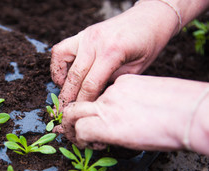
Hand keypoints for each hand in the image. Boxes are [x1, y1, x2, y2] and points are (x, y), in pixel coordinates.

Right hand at [50, 2, 178, 104]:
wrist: (150, 18)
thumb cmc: (147, 45)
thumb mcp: (136, 70)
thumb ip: (114, 84)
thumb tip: (95, 101)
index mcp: (112, 52)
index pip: (90, 85)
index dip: (84, 102)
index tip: (81, 114)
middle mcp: (95, 41)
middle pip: (74, 76)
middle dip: (69, 98)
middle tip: (66, 113)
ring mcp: (86, 35)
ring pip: (61, 61)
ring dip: (61, 80)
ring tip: (65, 93)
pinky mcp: (82, 34)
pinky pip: (60, 50)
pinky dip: (58, 65)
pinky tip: (66, 76)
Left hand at [57, 74, 208, 150]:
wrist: (189, 113)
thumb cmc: (180, 109)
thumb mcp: (152, 99)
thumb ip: (133, 104)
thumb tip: (127, 118)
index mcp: (123, 84)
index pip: (96, 94)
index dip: (89, 107)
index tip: (89, 118)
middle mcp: (110, 92)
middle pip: (78, 99)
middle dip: (68, 115)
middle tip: (67, 128)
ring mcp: (107, 106)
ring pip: (73, 114)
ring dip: (70, 129)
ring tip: (75, 140)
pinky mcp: (106, 124)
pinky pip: (82, 131)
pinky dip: (81, 141)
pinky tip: (92, 146)